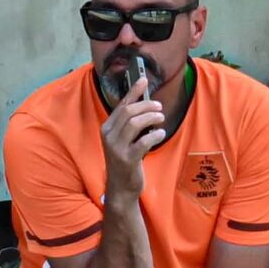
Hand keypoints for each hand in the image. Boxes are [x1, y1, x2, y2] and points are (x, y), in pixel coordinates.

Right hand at [100, 74, 165, 196]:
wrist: (121, 188)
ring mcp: (117, 148)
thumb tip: (147, 106)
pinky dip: (155, 135)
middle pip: (129, 111)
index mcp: (107, 128)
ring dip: (151, 117)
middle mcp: (109, 136)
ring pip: (135, 123)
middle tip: (159, 107)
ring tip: (161, 119)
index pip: (121, 104)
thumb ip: (131, 125)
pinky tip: (160, 134)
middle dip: (146, 105)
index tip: (144, 80)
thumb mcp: (124, 141)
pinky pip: (143, 141)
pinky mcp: (127, 159)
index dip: (133, 91)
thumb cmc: (125, 162)